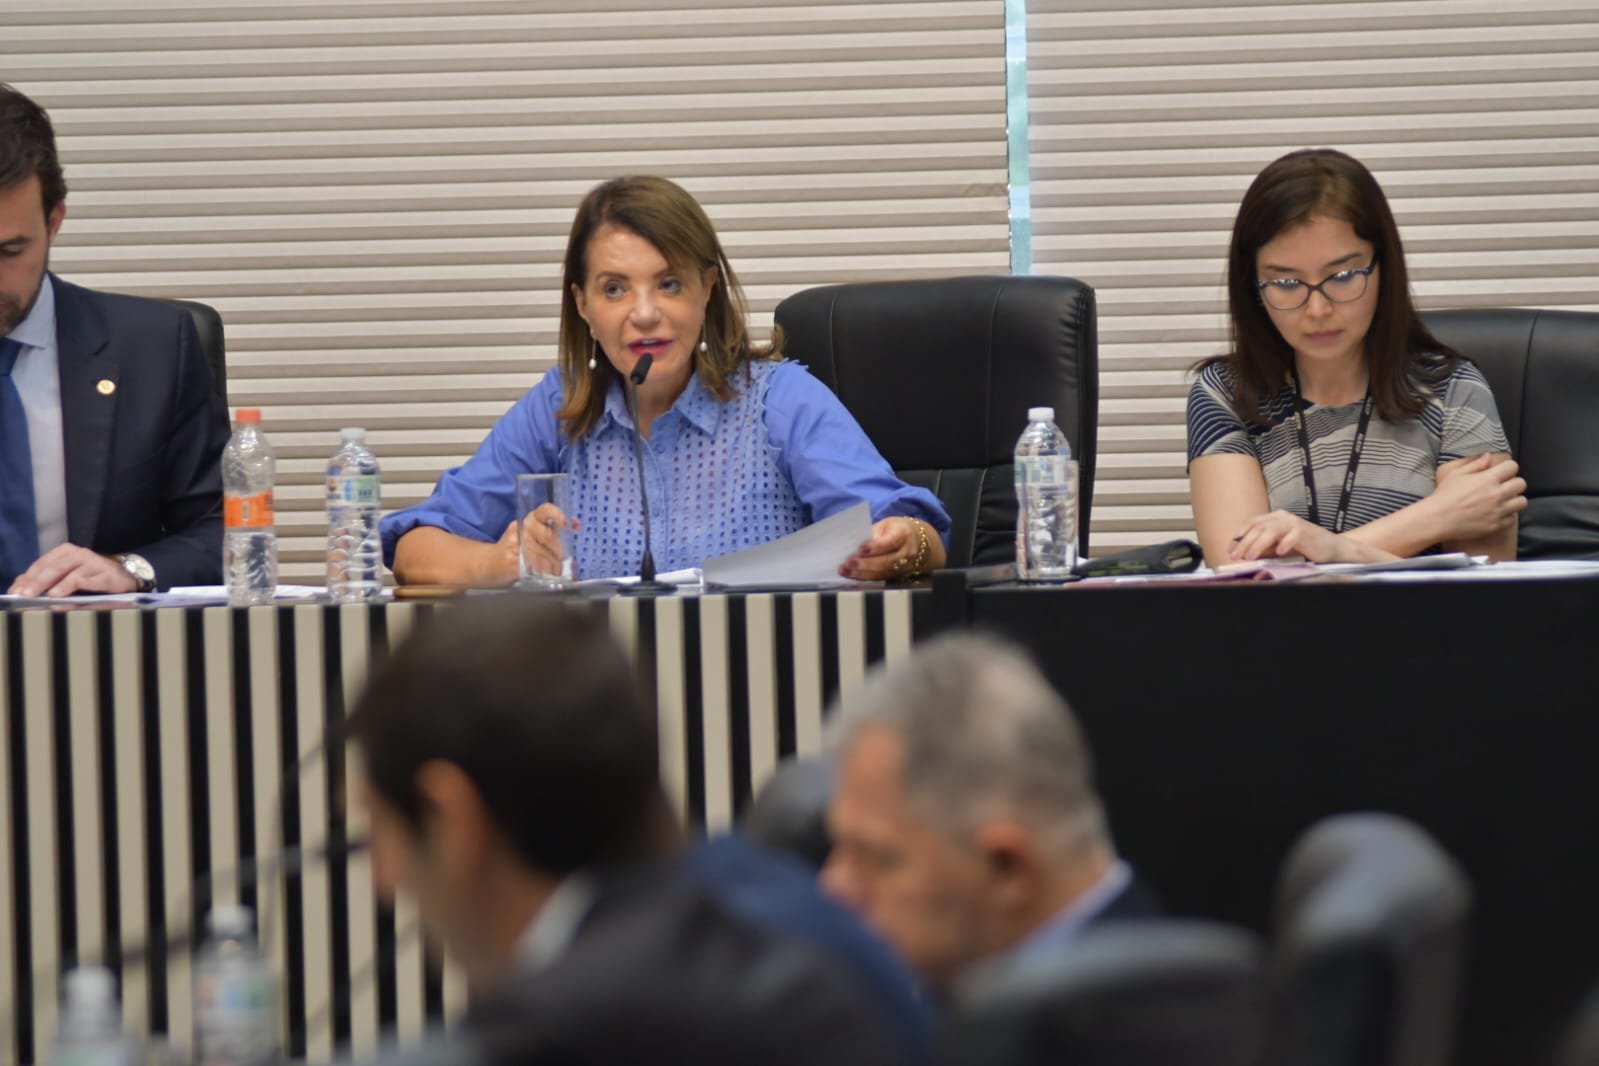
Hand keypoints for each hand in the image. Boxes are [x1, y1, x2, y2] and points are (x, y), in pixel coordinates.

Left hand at [7, 544, 137, 596]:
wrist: (122, 576)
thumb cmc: (89, 576)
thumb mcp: (65, 574)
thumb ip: (44, 579)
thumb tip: (18, 588)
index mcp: (65, 552)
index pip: (42, 564)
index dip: (27, 578)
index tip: (15, 592)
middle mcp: (79, 554)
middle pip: (55, 568)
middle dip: (39, 582)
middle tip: (27, 595)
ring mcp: (95, 563)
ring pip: (74, 574)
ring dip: (62, 585)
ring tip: (51, 595)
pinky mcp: (108, 575)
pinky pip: (94, 581)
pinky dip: (84, 586)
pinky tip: (75, 592)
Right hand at [518, 503, 577, 578]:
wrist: (492, 563)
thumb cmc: (520, 548)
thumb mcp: (535, 534)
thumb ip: (554, 528)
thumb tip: (576, 525)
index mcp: (531, 519)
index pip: (544, 510)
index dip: (556, 514)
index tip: (565, 523)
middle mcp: (524, 529)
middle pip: (547, 536)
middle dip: (558, 550)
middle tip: (560, 557)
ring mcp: (517, 545)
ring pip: (544, 553)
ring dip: (553, 564)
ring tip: (555, 569)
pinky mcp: (514, 561)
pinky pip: (536, 566)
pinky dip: (545, 571)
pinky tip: (547, 573)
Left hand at [840, 517, 921, 581]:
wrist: (915, 540)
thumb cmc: (894, 529)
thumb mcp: (885, 525)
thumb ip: (872, 533)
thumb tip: (854, 545)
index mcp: (903, 534)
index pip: (891, 542)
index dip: (876, 547)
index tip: (861, 549)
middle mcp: (907, 552)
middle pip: (887, 561)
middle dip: (866, 563)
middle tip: (849, 562)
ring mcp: (904, 566)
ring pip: (882, 572)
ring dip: (862, 573)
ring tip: (845, 570)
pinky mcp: (897, 575)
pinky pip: (880, 578)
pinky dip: (864, 577)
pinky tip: (851, 574)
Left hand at [1229, 510, 1344, 563]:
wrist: (1331, 548)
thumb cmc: (1303, 548)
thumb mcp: (1278, 547)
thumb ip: (1263, 548)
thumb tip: (1243, 555)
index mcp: (1274, 518)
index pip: (1251, 523)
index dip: (1239, 536)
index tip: (1230, 550)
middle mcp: (1282, 517)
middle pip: (1258, 527)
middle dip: (1245, 542)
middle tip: (1237, 556)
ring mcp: (1294, 523)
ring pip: (1271, 530)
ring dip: (1258, 544)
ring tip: (1250, 556)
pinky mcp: (1306, 531)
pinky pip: (1292, 536)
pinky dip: (1285, 543)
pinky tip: (1279, 552)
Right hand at [1429, 453, 1526, 540]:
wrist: (1438, 519)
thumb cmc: (1444, 495)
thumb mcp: (1457, 474)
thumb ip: (1475, 464)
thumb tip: (1488, 456)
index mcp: (1488, 479)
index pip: (1512, 467)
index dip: (1507, 468)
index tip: (1501, 472)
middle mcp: (1497, 494)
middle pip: (1521, 484)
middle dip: (1513, 483)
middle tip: (1503, 486)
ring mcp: (1498, 510)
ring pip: (1522, 501)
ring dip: (1514, 499)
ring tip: (1503, 500)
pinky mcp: (1496, 525)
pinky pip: (1512, 518)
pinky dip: (1507, 515)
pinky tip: (1496, 513)